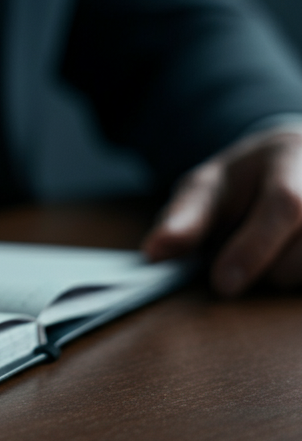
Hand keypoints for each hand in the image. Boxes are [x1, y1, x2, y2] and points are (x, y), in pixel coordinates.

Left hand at [142, 124, 301, 295]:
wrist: (295, 163)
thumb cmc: (243, 182)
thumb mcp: (206, 187)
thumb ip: (184, 218)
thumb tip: (154, 252)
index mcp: (291, 156)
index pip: (284, 205)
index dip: (252, 249)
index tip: (222, 284)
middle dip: (265, 267)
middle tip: (238, 262)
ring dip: (286, 276)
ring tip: (272, 251)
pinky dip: (299, 277)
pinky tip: (290, 257)